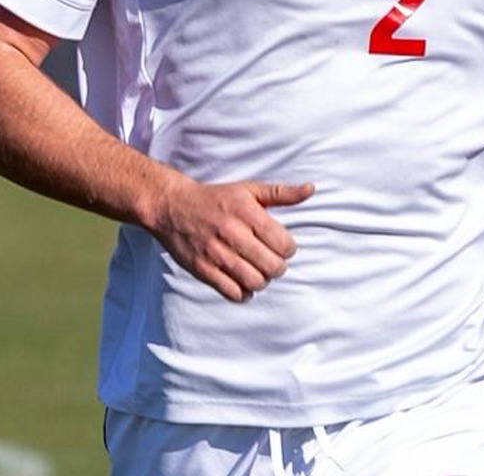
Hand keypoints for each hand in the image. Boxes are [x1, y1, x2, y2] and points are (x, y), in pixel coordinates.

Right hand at [150, 178, 314, 302]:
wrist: (172, 206)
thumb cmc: (216, 198)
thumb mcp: (248, 189)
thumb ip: (281, 193)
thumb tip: (310, 189)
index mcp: (246, 212)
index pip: (284, 244)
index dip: (288, 249)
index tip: (281, 246)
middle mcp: (232, 233)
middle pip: (273, 267)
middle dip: (277, 267)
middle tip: (271, 261)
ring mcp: (216, 253)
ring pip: (255, 282)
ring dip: (262, 281)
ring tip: (258, 272)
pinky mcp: (202, 269)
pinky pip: (233, 292)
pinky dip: (244, 293)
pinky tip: (243, 282)